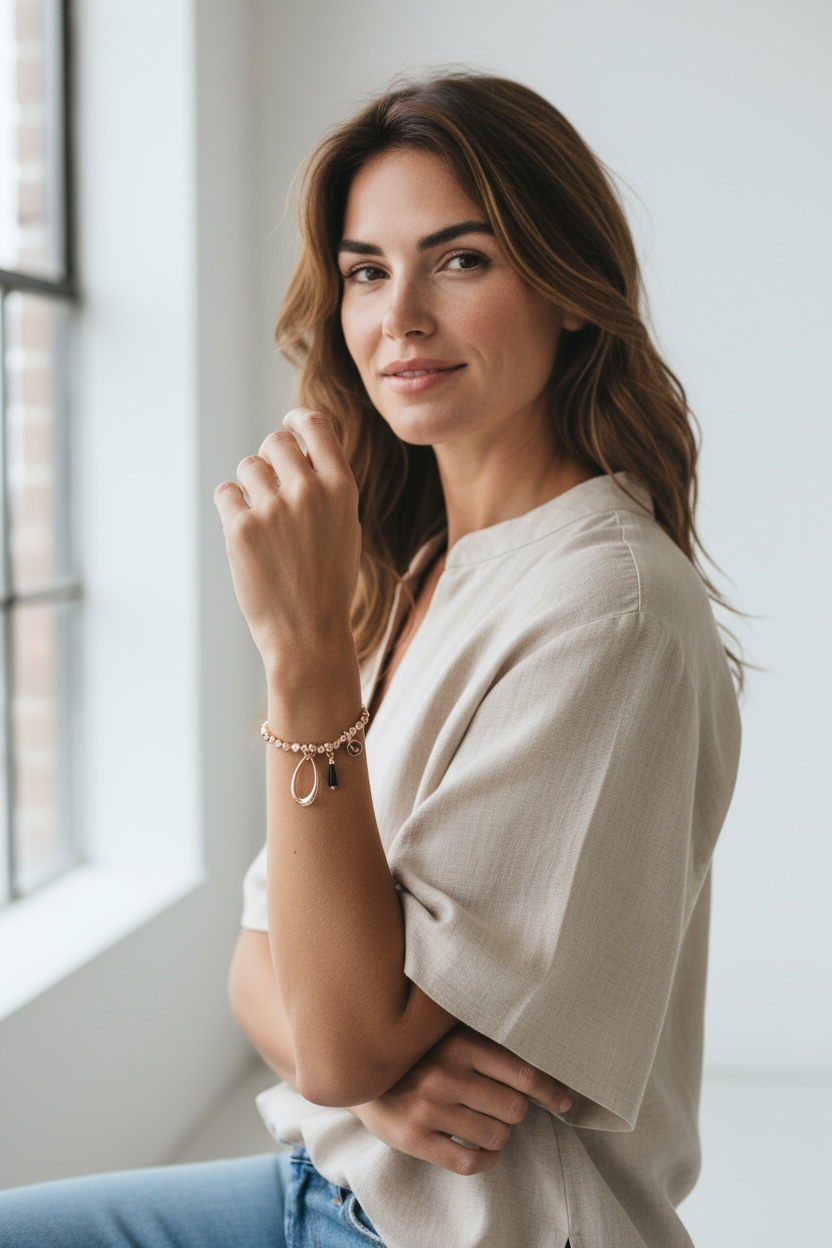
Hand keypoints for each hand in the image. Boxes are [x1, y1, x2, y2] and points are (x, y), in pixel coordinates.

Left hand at [213, 409, 360, 669]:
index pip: (315, 425)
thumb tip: (299, 451)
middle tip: (272, 488)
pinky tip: (246, 531)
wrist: (309, 633)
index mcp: (342, 488)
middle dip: (271, 459)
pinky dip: (232, 507)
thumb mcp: (346, 528)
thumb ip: (327, 488)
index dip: (297, 421)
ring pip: (248, 466)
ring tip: (263, 520)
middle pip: (276, 442)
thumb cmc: (329, 584)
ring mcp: (274, 508)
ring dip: (251, 486)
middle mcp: (309, 491)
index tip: (289, 424)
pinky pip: (226, 493)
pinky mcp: (241, 528)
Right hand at [351, 1025, 571, 1175]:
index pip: (523, 1072)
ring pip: (497, 1136)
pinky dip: (487, 1159)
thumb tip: (543, 1046)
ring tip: (489, 1121)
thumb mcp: (448, 1028)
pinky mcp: (414, 1140)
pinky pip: (471, 1163)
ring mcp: (429, 1110)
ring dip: (501, 1133)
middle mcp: (445, 1074)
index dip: (551, 1090)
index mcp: (459, 1042)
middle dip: (518, 1110)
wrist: (354, 1063)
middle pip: (514, 1108)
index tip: (564, 1099)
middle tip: (507, 1104)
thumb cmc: (416, 1047)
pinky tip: (485, 1148)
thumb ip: (485, 1035)